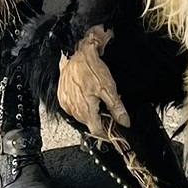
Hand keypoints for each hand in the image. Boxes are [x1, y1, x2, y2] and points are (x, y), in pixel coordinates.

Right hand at [56, 25, 128, 139]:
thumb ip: (117, 108)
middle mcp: (74, 110)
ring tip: (97, 103)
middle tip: (109, 115)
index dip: (107, 134)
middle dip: (100, 122)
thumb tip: (125, 122)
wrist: (75, 53)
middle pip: (89, 125)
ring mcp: (66, 104)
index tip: (114, 133)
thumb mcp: (109, 88)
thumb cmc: (90, 68)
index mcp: (86, 110)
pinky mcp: (62, 98)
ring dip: (90, 114)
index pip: (97, 132)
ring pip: (81, 117)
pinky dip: (81, 106)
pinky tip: (86, 97)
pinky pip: (73, 108)